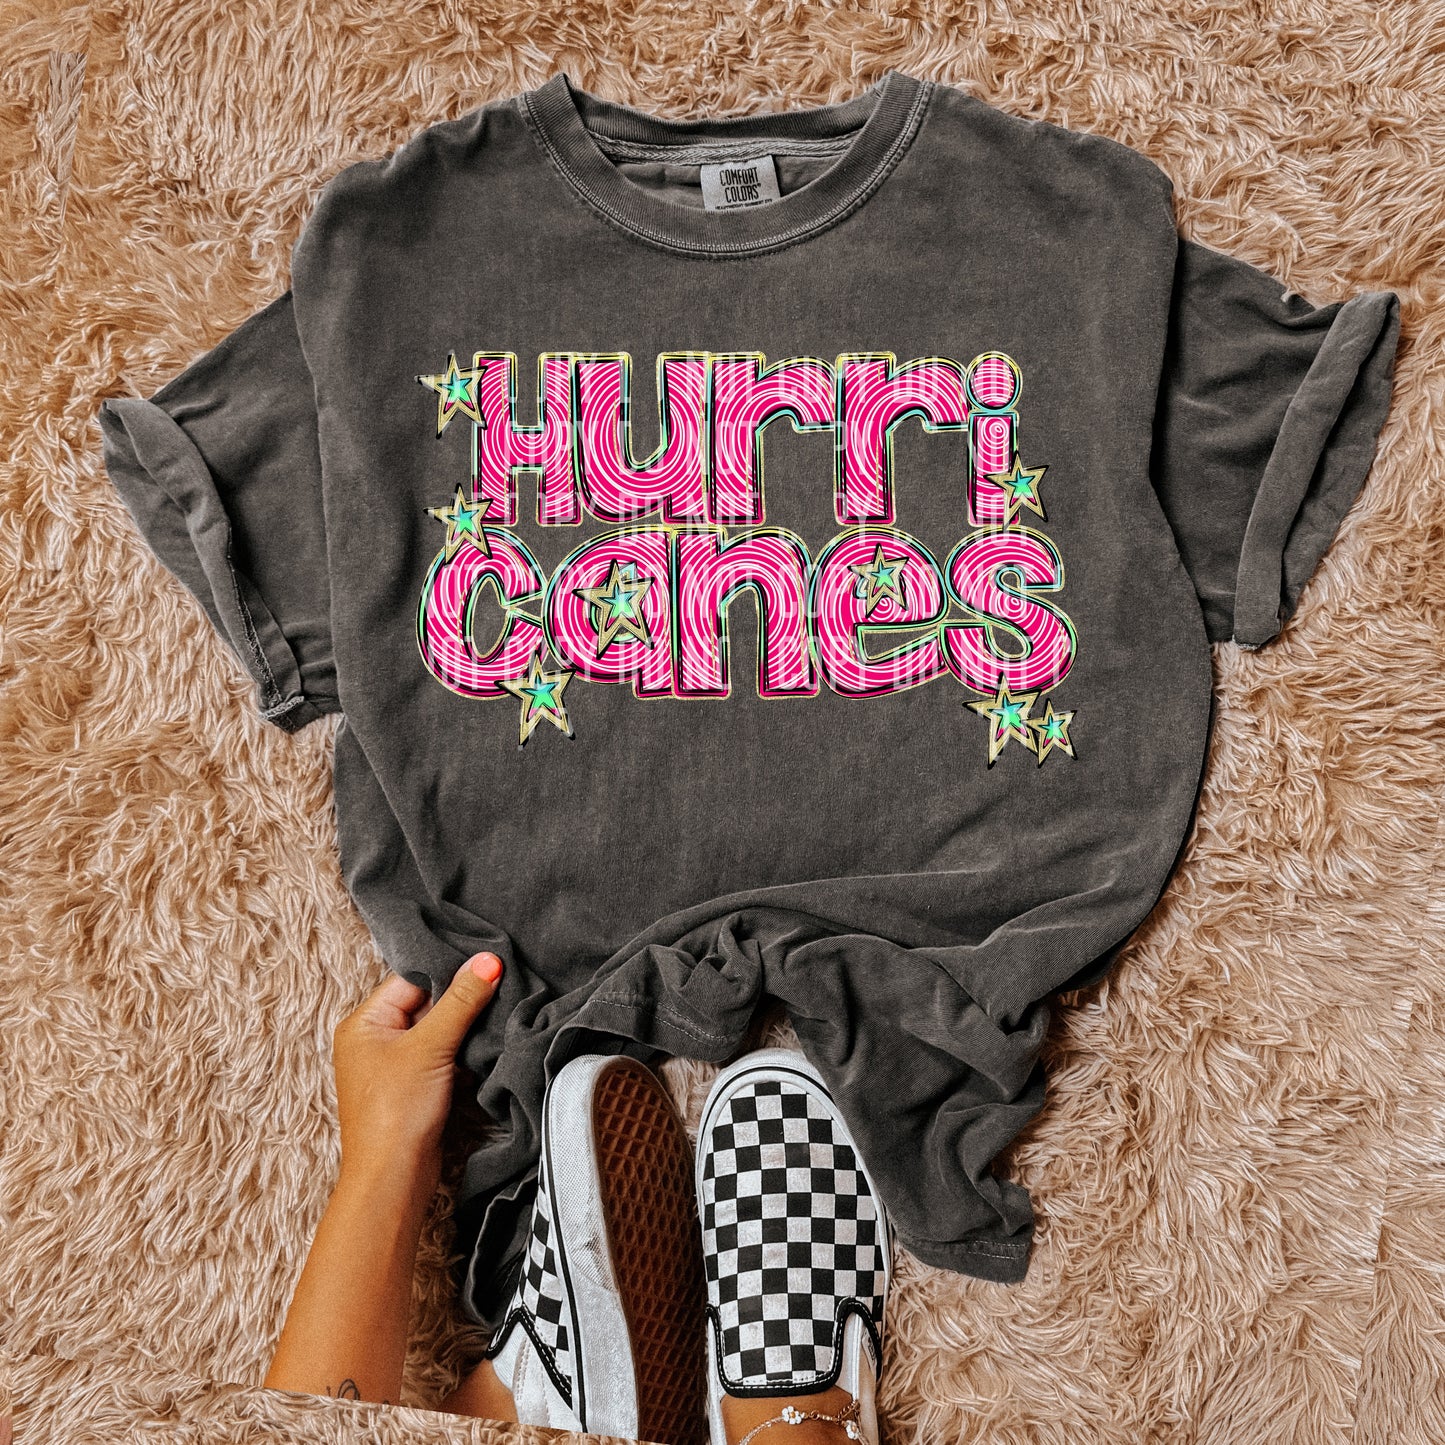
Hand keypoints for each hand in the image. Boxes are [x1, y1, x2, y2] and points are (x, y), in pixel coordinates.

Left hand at [332, 953, 502, 1197]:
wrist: (393, 1179)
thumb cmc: (396, 1111)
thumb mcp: (430, 1047)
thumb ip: (461, 1001)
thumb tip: (488, 961)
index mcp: (364, 1023)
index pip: (411, 979)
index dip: (449, 970)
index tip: (488, 960)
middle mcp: (374, 1040)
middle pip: (426, 1003)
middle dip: (462, 999)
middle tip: (502, 983)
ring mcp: (394, 1066)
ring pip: (437, 1031)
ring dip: (465, 1027)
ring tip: (500, 1012)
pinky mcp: (414, 1088)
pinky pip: (442, 1056)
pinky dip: (463, 1052)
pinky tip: (488, 1046)